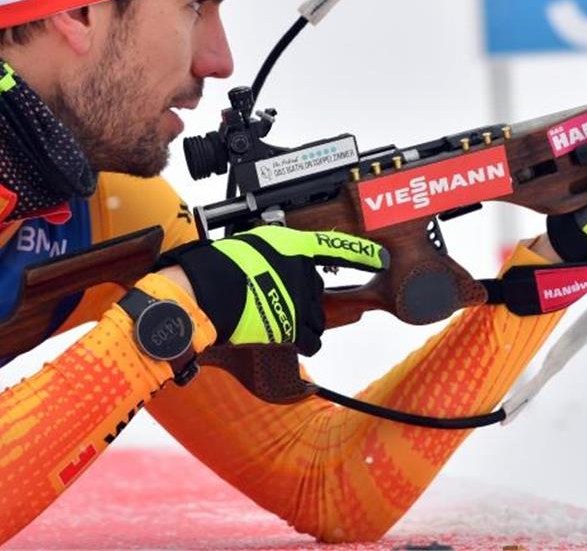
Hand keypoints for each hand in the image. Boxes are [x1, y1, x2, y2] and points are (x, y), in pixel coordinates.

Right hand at [155, 226, 388, 354]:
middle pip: (317, 291)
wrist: (204, 292)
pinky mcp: (294, 327)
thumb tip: (284, 265)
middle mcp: (302, 272)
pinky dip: (301, 341)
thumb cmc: (219, 267)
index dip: (361, 253)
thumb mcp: (251, 245)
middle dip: (301, 297)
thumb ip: (275, 254)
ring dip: (301, 320)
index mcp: (293, 246)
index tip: (382, 258)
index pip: (335, 247)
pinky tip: (283, 335)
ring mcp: (300, 300)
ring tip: (271, 315)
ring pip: (316, 317)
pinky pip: (311, 340)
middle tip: (272, 297)